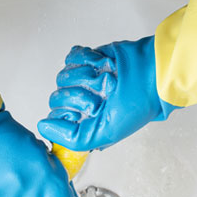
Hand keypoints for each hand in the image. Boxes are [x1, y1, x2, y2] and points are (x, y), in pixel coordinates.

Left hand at [38, 36, 177, 151]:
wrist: (153, 73)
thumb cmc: (137, 104)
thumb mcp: (105, 132)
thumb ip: (72, 138)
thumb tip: (43, 127)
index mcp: (82, 122)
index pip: (56, 119)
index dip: (69, 114)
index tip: (90, 112)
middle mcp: (79, 102)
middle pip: (57, 97)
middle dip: (83, 95)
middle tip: (104, 95)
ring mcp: (81, 80)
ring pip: (63, 77)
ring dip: (88, 77)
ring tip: (109, 80)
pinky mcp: (85, 59)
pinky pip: (71, 57)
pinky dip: (88, 60)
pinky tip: (105, 65)